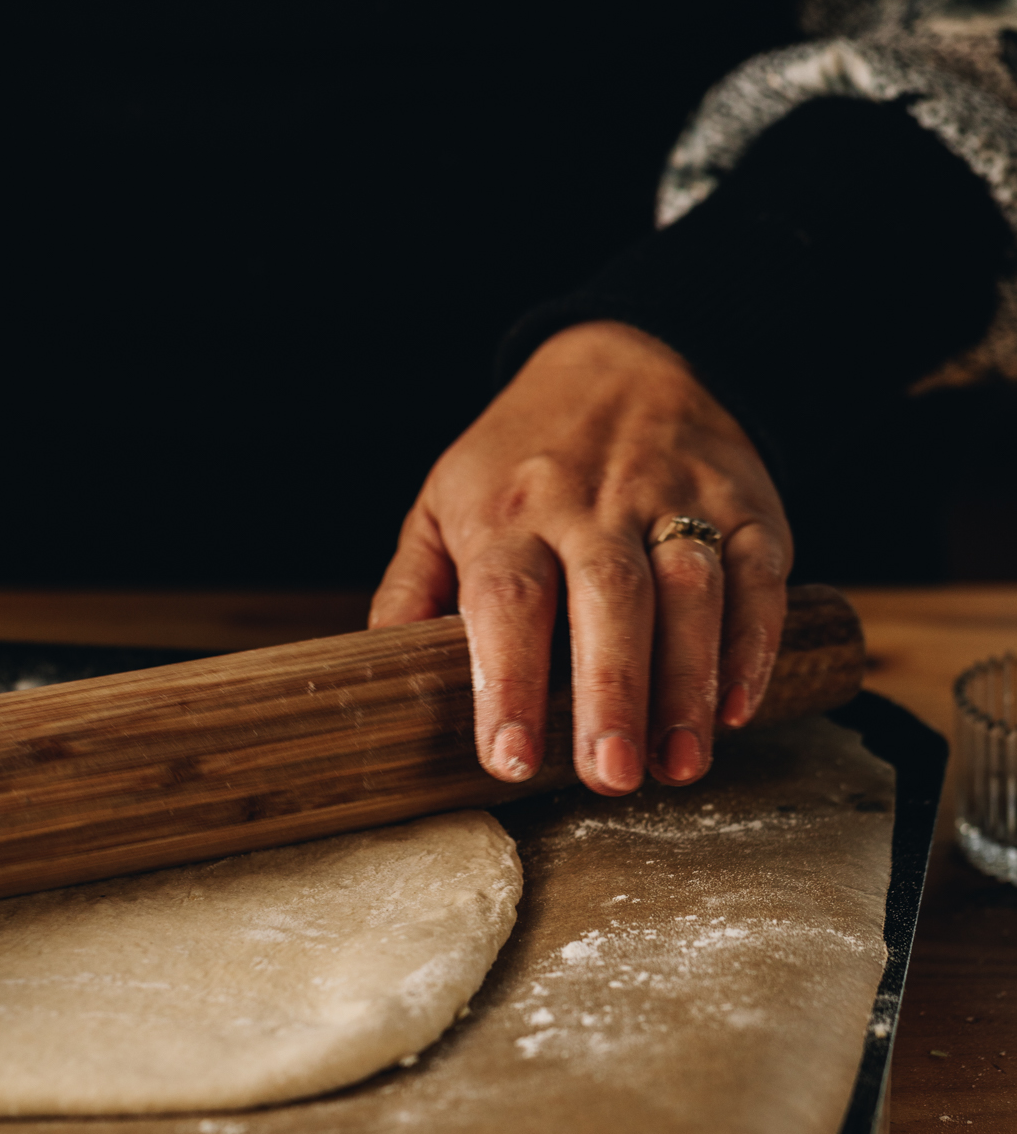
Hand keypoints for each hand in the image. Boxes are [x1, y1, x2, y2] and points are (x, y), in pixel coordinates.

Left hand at [370, 321, 792, 794]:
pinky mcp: (747, 507)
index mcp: (508, 510)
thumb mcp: (443, 504)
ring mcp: (676, 501)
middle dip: (611, 692)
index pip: (507, 599)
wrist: (632, 357)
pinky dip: (752, 644)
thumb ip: (412, 594)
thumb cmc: (523, 458)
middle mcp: (594, 502)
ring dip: (688, 683)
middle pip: (608, 598)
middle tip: (610, 776)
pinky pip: (757, 576)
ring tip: (679, 765)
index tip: (510, 759)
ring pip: (690, 591)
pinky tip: (737, 709)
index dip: (508, 681)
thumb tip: (377, 678)